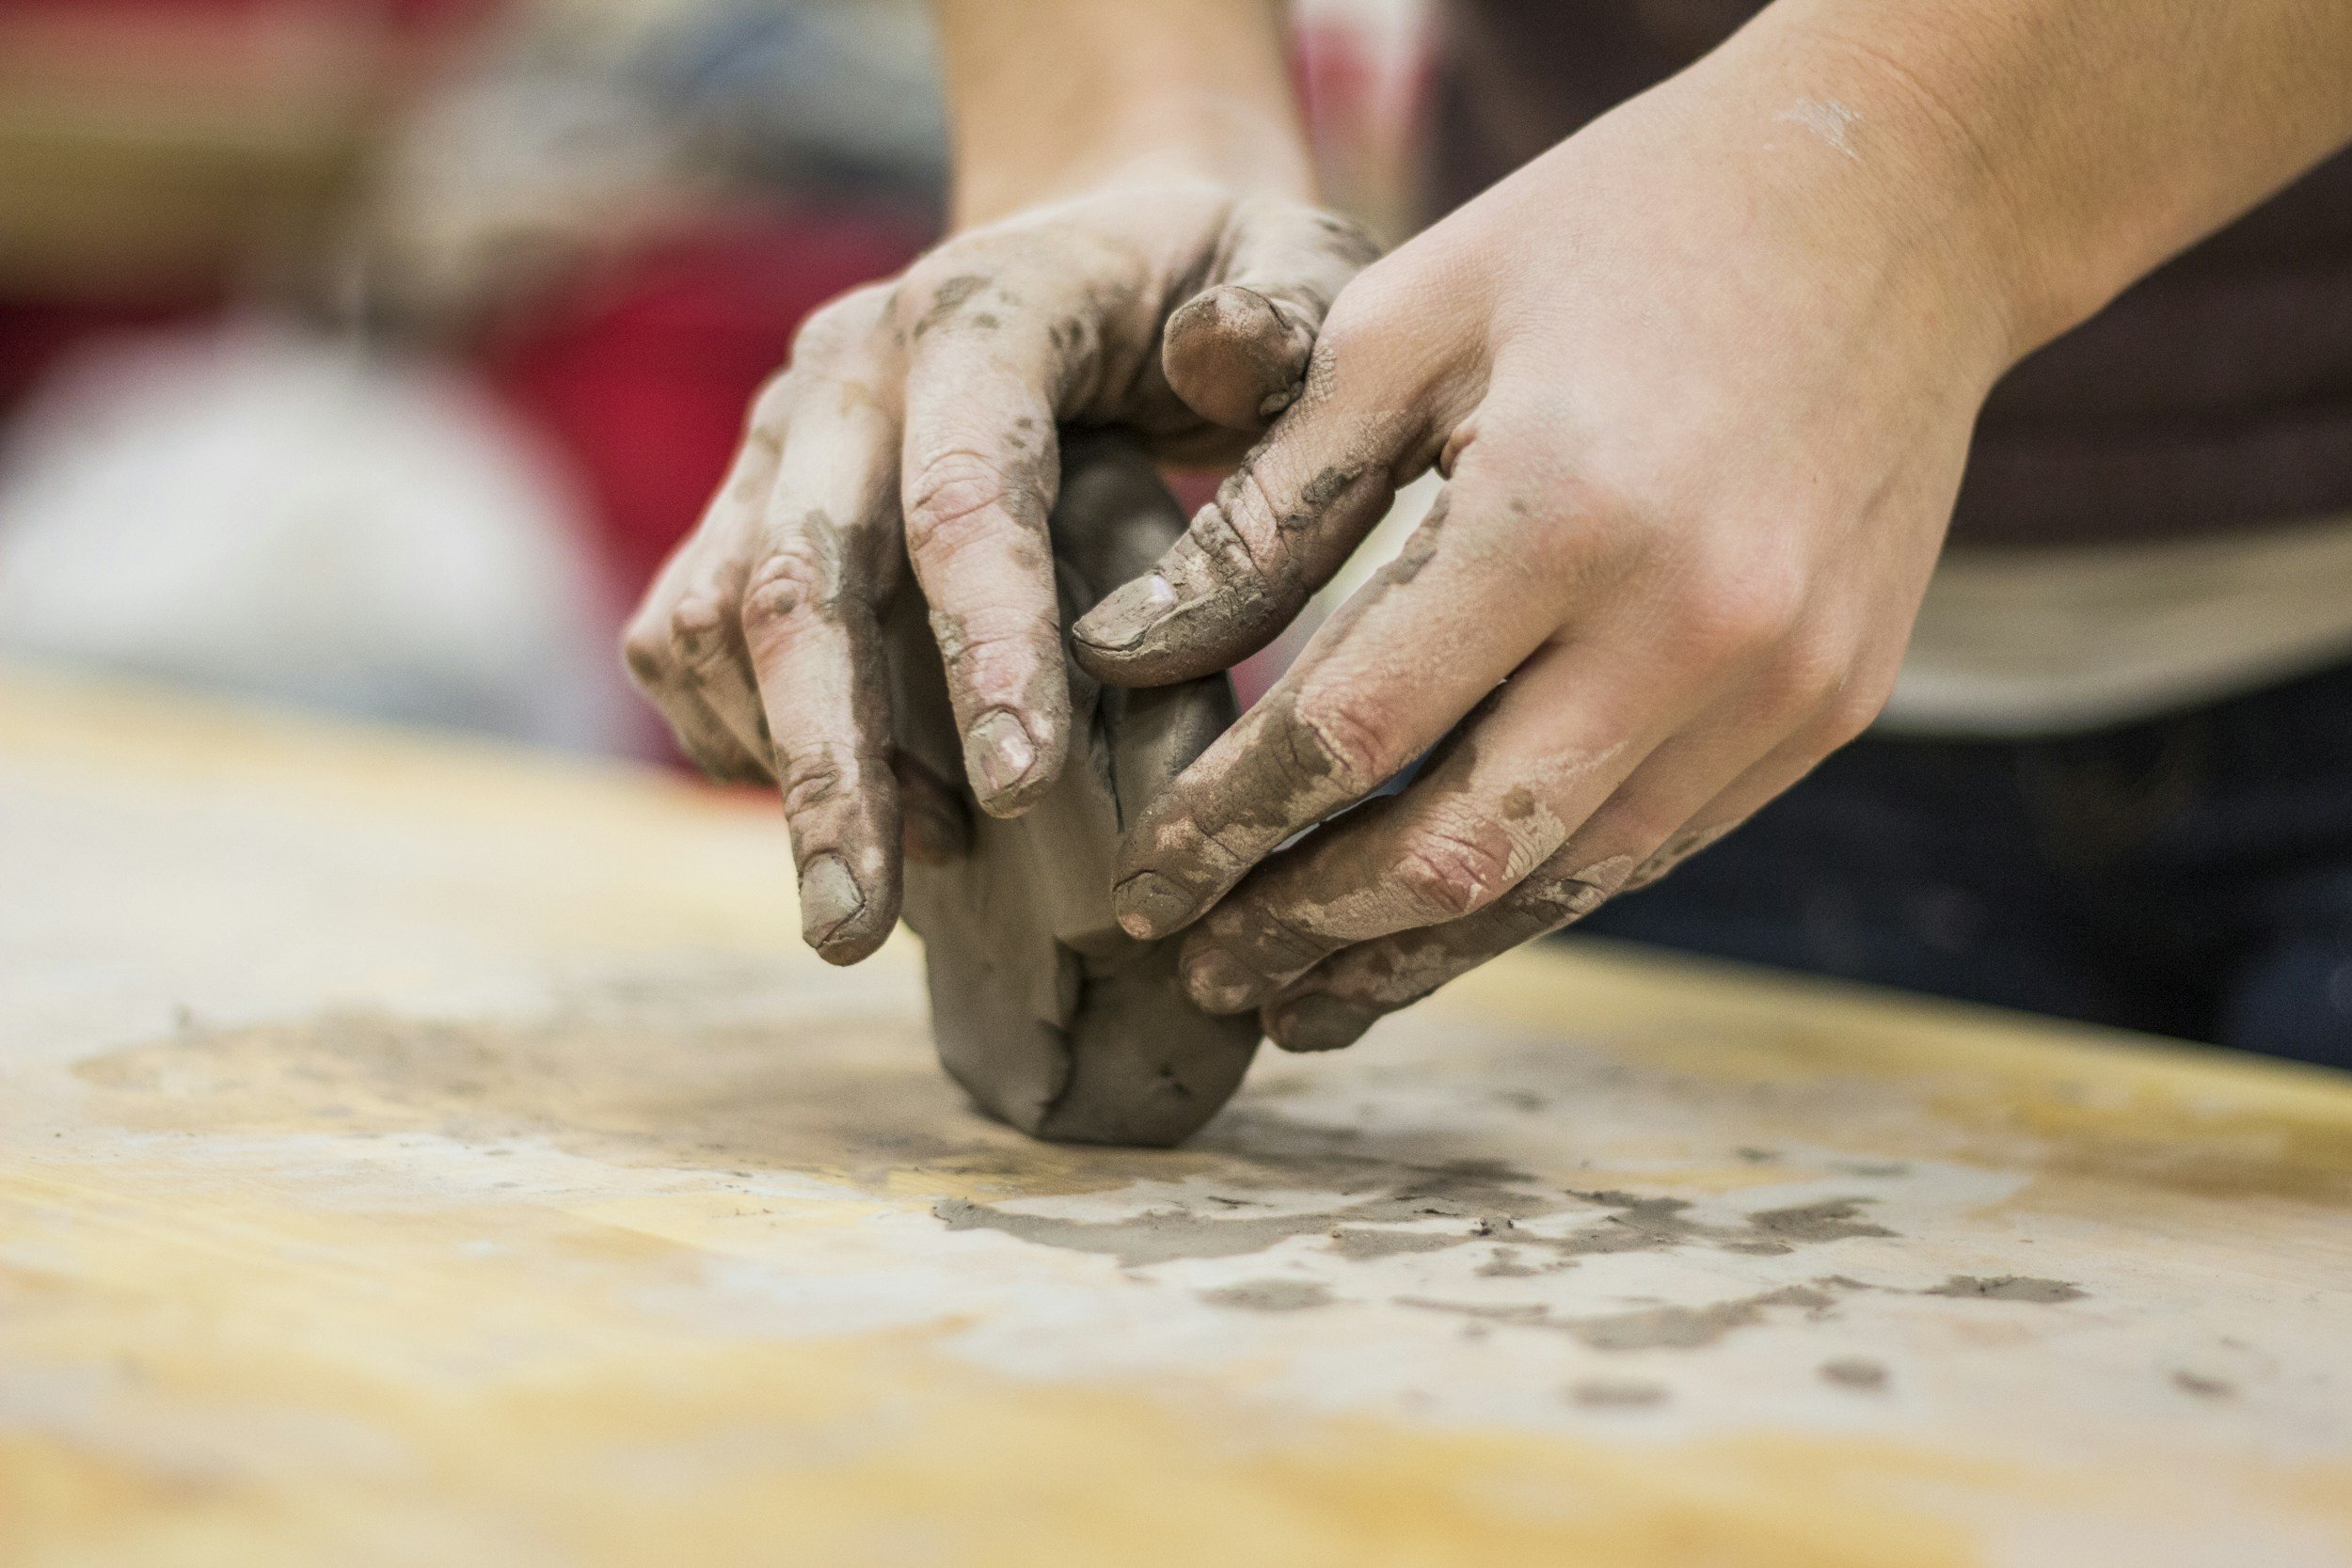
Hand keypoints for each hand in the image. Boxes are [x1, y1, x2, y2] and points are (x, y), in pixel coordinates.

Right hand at [622, 181, 1374, 963]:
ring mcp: (778, 437)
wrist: (1096, 242)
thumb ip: (1286, 314)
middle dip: (829, 765)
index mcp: (985, 312)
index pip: (964, 488)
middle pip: (797, 577)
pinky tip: (855, 816)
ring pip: (716, 619)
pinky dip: (743, 742)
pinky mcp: (742, 501)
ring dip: (786, 769)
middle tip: (853, 929)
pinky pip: (687, 636)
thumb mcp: (1296, 263)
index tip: (1023, 796)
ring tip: (881, 896)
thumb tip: (1216, 360)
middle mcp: (847, 370)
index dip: (985, 643)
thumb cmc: (1219, 281)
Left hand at [1071, 54, 2019, 1049]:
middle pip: (1454, 850)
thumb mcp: (1410, 320)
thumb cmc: (1616, 233)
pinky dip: (1536, 891)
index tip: (1137, 885)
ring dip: (1419, 953)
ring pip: (1563, 882)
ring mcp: (1781, 685)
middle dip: (1306, 930)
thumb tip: (1123, 655)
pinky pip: (1656, 844)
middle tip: (1203, 972)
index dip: (1224, 827)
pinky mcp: (1831, 707)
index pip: (1348, 731)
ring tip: (1304, 999)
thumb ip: (1269, 504)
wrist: (1899, 196)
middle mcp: (1690, 627)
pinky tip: (1448, 917)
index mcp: (1561, 510)